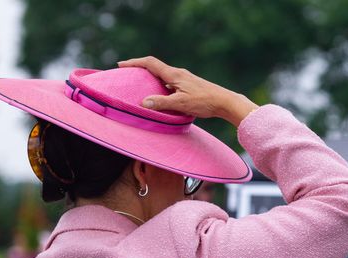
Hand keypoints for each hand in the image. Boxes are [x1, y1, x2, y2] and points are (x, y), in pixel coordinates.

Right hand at [117, 56, 258, 126]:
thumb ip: (162, 103)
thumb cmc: (204, 102)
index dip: (135, 63)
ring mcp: (185, 80)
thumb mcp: (181, 104)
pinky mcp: (191, 87)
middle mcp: (179, 74)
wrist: (225, 102)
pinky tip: (163, 97)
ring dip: (152, 80)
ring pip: (164, 77)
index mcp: (175, 75)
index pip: (151, 63)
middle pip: (156, 68)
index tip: (122, 65)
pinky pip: (171, 84)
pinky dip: (162, 87)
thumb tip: (143, 102)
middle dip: (141, 70)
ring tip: (142, 87)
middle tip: (129, 75)